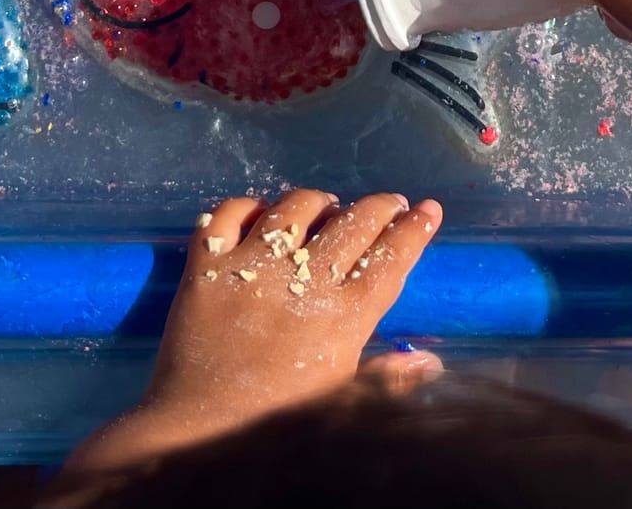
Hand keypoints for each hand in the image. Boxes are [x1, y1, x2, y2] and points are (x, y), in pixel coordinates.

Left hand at [59, 189, 441, 483]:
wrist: (199, 429)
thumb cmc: (277, 420)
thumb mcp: (339, 402)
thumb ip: (384, 380)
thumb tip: (431, 364)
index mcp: (343, 317)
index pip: (390, 259)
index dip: (413, 231)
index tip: (429, 209)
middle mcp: (303, 280)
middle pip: (353, 223)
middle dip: (380, 206)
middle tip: (390, 202)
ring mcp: (252, 266)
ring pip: (295, 207)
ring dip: (318, 201)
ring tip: (326, 207)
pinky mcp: (208, 264)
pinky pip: (230, 213)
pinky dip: (248, 205)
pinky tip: (260, 213)